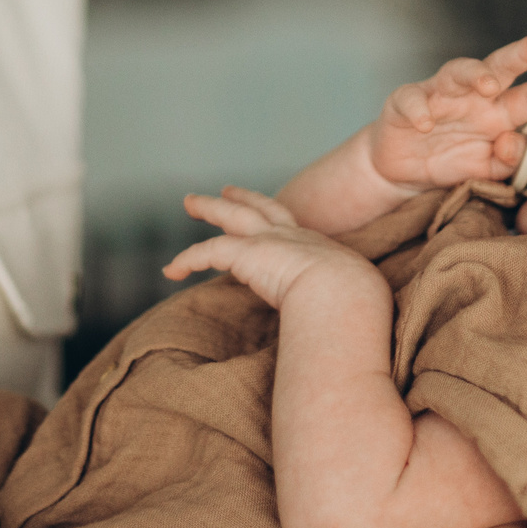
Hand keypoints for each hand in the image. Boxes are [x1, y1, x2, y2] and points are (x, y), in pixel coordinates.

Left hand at [167, 187, 380, 306]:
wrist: (344, 293)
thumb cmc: (355, 305)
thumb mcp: (352, 299)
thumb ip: (340, 307)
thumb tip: (344, 336)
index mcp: (318, 248)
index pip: (293, 229)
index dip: (277, 222)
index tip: (267, 219)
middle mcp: (294, 236)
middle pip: (262, 207)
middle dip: (243, 198)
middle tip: (226, 190)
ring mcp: (270, 240)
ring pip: (232, 215)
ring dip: (209, 207)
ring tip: (190, 202)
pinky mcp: (247, 253)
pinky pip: (208, 251)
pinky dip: (187, 260)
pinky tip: (171, 270)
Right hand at [370, 34, 526, 190]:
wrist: (404, 174)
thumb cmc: (452, 162)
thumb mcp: (487, 168)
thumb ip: (508, 159)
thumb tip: (515, 141)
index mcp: (498, 111)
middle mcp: (472, 96)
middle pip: (499, 67)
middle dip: (520, 54)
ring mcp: (438, 95)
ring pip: (457, 72)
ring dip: (474, 73)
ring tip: (488, 83)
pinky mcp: (404, 103)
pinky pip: (412, 100)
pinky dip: (419, 111)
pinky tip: (426, 124)